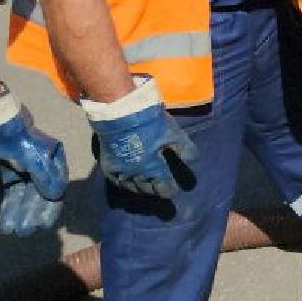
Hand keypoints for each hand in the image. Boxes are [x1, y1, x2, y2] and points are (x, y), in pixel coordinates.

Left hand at [0, 90, 68, 235]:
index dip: (50, 207)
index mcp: (51, 158)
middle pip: (38, 195)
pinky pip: (9, 194)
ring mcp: (20, 169)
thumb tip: (57, 195)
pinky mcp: (4, 173)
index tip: (43, 224)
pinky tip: (5, 221)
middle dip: (32, 214)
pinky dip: (8, 208)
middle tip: (24, 231)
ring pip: (23, 197)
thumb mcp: (31, 154)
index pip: (55, 187)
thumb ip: (44, 175)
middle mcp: (39, 165)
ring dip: (19, 213)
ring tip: (12, 230)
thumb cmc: (11, 133)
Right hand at [82, 77, 198, 199]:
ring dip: (141, 187)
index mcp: (153, 169)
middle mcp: (135, 176)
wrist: (121, 111)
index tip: (174, 188)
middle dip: (156, 189)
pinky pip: (117, 182)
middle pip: (148, 189)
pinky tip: (129, 180)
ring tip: (147, 183)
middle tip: (161, 186)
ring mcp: (120, 172)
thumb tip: (193, 164)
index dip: (171, 189)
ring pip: (133, 188)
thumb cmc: (152, 123)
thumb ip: (186, 151)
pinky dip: (125, 182)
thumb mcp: (174, 135)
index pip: (165, 189)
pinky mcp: (109, 167)